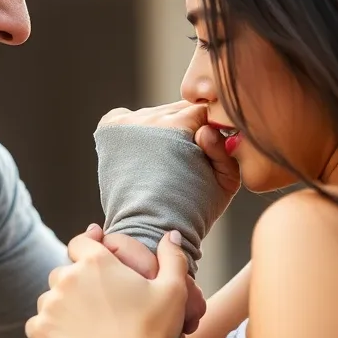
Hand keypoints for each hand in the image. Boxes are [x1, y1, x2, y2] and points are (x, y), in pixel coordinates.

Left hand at [26, 231, 188, 337]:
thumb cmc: (152, 330)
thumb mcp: (173, 290)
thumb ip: (172, 258)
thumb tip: (172, 235)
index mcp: (96, 261)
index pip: (80, 242)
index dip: (87, 243)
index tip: (93, 249)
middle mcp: (67, 277)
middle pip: (64, 272)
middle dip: (76, 281)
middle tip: (96, 301)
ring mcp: (50, 304)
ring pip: (50, 298)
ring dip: (62, 305)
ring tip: (84, 323)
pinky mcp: (40, 329)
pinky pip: (38, 322)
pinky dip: (49, 328)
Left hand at [99, 100, 240, 220]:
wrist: (148, 229)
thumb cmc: (193, 209)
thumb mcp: (227, 181)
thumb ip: (225, 148)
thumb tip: (207, 129)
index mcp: (179, 125)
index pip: (203, 110)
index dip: (210, 128)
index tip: (206, 149)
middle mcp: (150, 117)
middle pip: (178, 109)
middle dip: (186, 128)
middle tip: (185, 158)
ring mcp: (126, 120)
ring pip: (156, 113)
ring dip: (163, 129)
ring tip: (164, 161)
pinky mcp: (109, 126)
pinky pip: (128, 116)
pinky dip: (137, 129)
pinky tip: (143, 154)